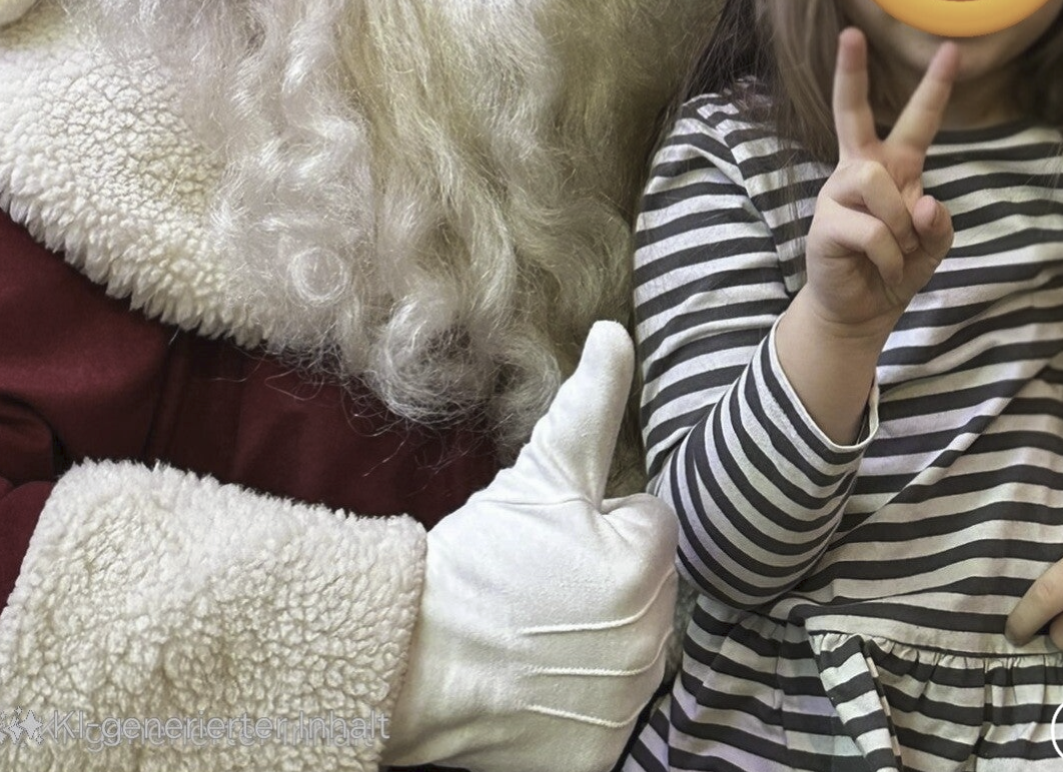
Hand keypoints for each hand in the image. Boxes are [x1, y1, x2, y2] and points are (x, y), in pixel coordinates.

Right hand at [387, 322, 676, 771]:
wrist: (411, 661)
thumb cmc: (478, 560)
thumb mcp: (541, 471)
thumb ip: (592, 400)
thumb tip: (615, 333)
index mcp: (647, 567)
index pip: (648, 522)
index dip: (600, 519)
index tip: (555, 536)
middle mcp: (652, 643)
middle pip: (645, 588)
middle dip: (604, 577)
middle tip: (540, 580)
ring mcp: (626, 706)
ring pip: (630, 648)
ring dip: (595, 635)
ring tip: (532, 627)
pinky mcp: (596, 757)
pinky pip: (607, 712)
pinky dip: (578, 698)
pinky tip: (535, 680)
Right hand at [804, 28, 956, 339]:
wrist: (861, 311)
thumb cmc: (895, 268)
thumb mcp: (932, 247)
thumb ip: (938, 224)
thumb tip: (924, 203)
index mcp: (892, 167)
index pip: (914, 120)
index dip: (934, 88)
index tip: (952, 50)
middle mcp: (860, 169)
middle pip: (851, 112)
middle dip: (850, 72)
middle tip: (850, 34)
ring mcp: (838, 193)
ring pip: (877, 180)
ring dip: (900, 224)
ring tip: (896, 250)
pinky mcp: (825, 222)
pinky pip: (874, 231)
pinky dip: (890, 256)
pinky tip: (881, 267)